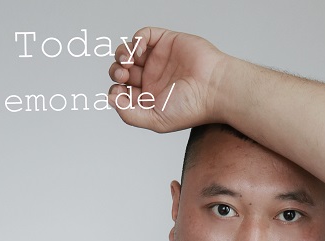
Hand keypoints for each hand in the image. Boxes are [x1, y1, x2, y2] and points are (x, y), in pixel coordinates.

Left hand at [107, 27, 228, 131]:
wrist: (214, 89)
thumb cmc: (191, 108)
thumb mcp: (156, 121)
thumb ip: (130, 115)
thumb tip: (111, 100)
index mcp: (149, 98)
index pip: (122, 92)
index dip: (115, 91)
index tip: (120, 92)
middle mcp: (152, 78)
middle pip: (122, 71)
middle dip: (116, 72)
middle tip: (123, 75)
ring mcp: (158, 59)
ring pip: (129, 51)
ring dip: (121, 54)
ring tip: (127, 62)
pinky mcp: (166, 42)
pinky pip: (144, 35)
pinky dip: (136, 40)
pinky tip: (139, 50)